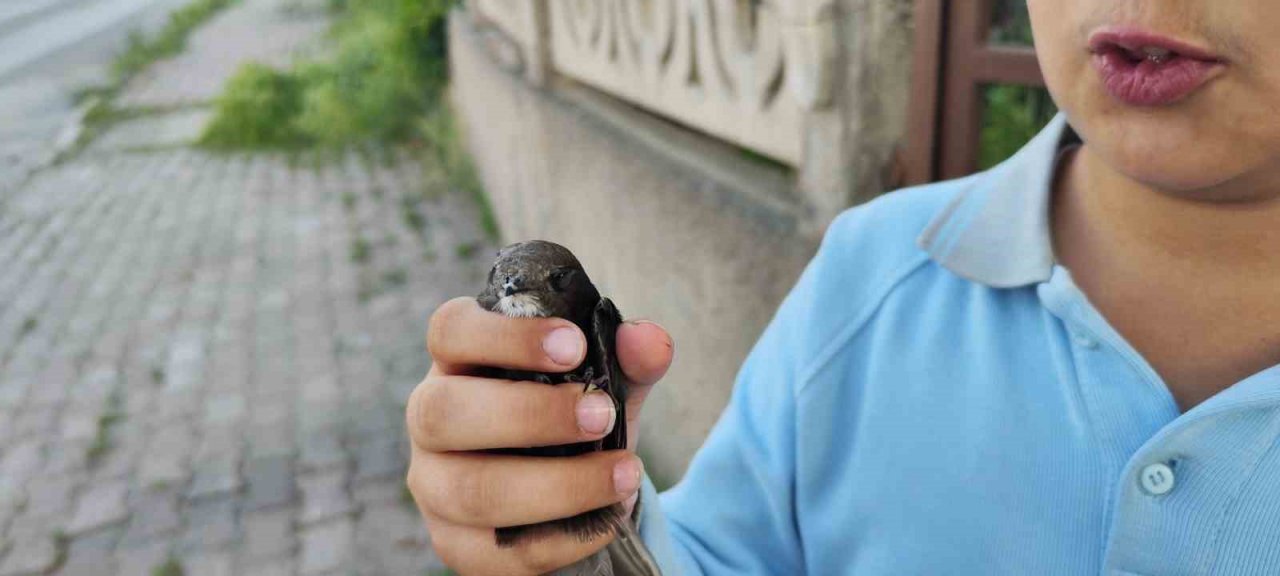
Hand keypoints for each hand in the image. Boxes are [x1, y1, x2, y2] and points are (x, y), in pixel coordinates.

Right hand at [406, 297, 673, 574]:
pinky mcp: (458, 546)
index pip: (450, 332)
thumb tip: (649, 342)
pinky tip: (610, 518)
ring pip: (473, 490)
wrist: (569, 498)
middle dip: (530, 414)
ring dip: (559, 484)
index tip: (574, 345)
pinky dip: (566, 538)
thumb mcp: (603, 383)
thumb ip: (628, 359)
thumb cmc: (571, 422)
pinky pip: (503, 551)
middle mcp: (430, 420)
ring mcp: (435, 488)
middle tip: (602, 414)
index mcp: (458, 362)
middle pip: (443, 412)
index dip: (505, 336)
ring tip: (625, 474)